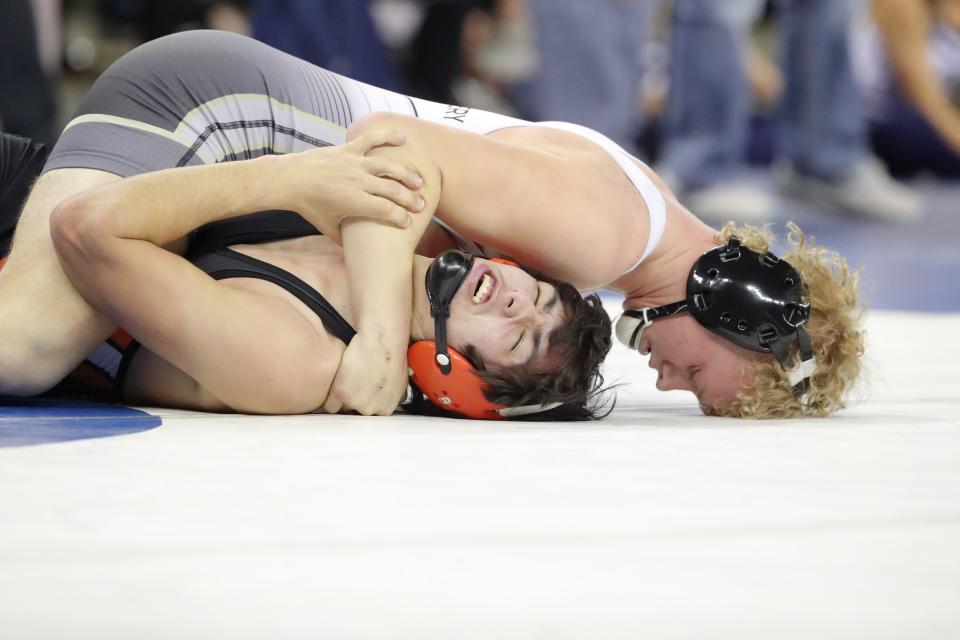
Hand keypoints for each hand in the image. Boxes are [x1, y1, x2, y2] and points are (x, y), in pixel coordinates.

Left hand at [277, 130, 426, 242]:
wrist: (289, 180)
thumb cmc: (308, 206)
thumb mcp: (327, 227)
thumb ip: (344, 238)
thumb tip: (356, 248)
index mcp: (353, 202)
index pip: (386, 211)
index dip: (401, 218)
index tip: (408, 222)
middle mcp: (357, 182)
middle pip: (392, 190)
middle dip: (410, 199)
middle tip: (422, 205)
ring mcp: (354, 163)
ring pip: (388, 166)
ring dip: (406, 174)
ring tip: (418, 182)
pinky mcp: (348, 149)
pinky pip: (371, 140)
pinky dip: (387, 136)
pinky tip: (403, 137)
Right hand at [323, 329, 408, 415]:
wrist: (382, 343)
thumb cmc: (392, 356)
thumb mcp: (401, 381)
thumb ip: (393, 396)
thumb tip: (391, 398)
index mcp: (386, 409)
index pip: (371, 415)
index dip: (365, 405)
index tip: (361, 399)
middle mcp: (371, 409)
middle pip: (356, 413)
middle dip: (354, 402)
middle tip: (353, 388)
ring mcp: (355, 402)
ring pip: (341, 409)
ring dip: (341, 401)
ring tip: (344, 387)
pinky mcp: (341, 392)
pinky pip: (329, 404)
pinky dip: (330, 399)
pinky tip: (332, 391)